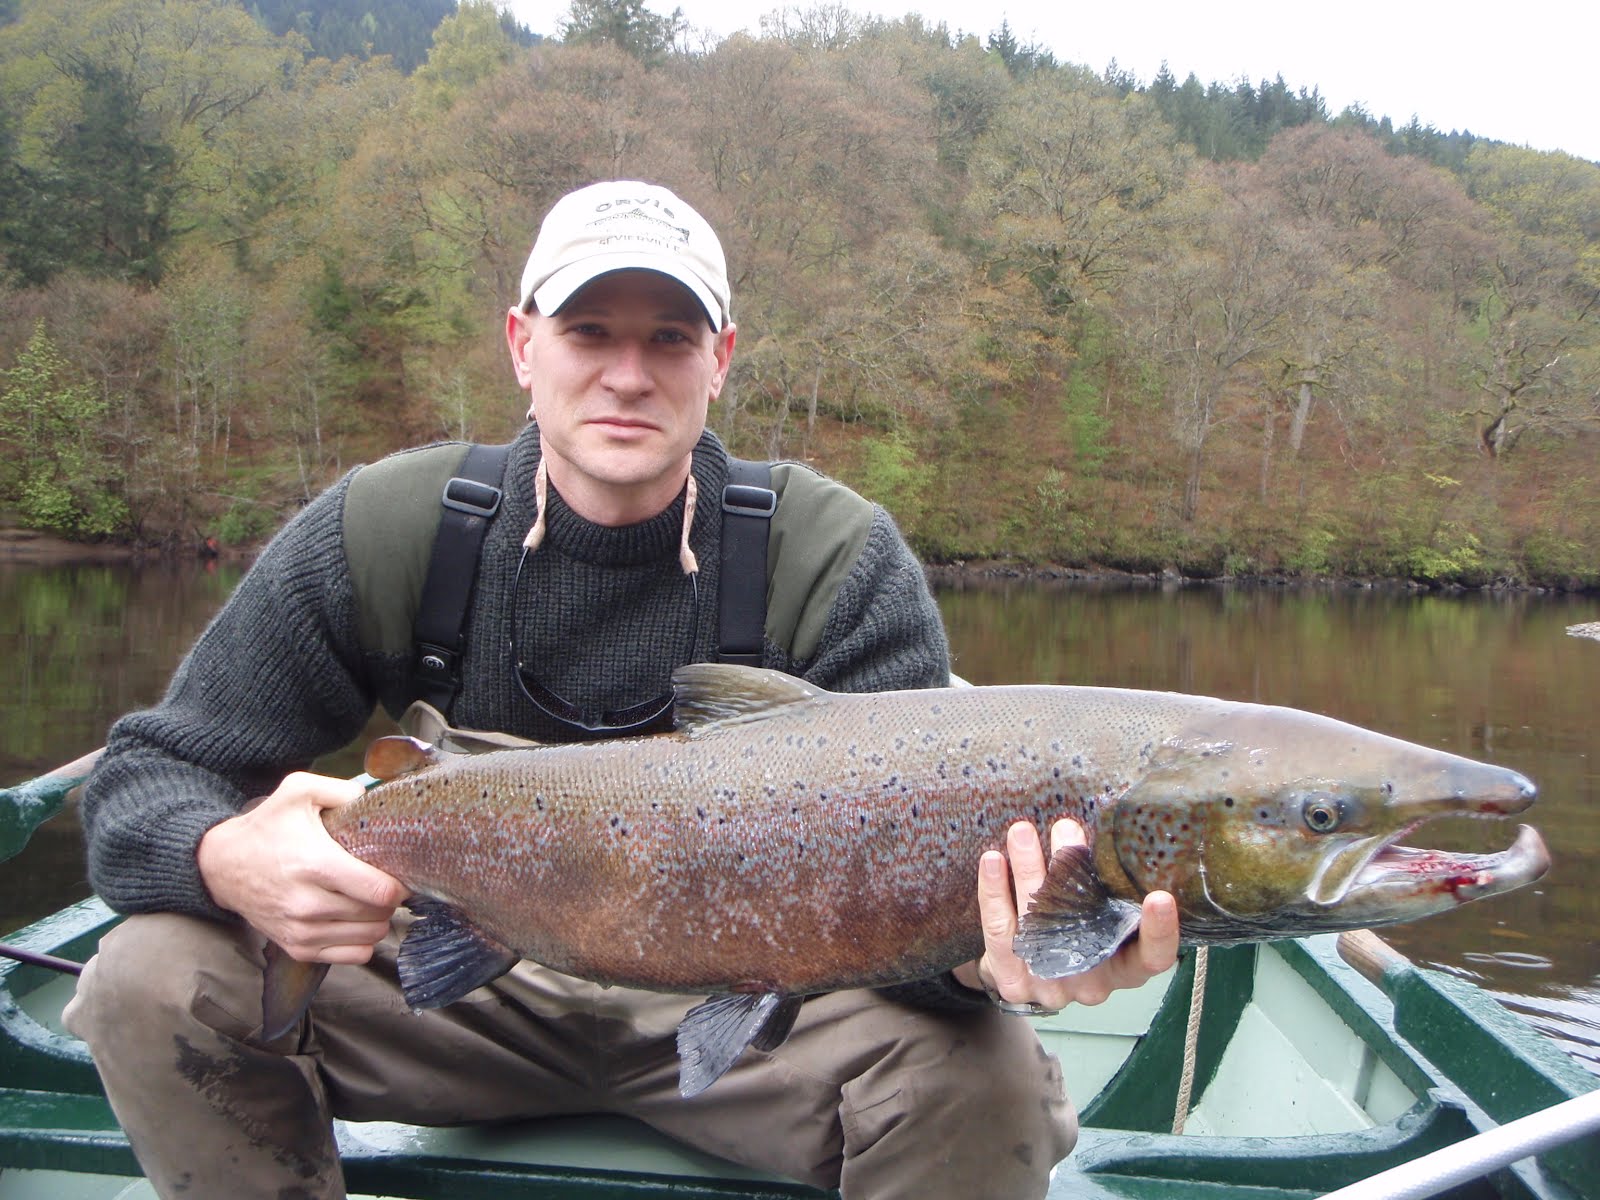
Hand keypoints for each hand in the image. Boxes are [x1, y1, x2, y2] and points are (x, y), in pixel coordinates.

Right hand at [196, 771, 405, 964]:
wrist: (222, 867)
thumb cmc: (266, 829)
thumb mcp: (297, 792)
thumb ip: (340, 789)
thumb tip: (372, 798)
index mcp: (315, 864)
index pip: (378, 891)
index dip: (399, 883)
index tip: (401, 873)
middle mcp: (308, 904)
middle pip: (378, 914)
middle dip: (390, 899)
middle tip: (385, 883)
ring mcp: (302, 930)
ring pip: (370, 937)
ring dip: (378, 919)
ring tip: (370, 900)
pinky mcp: (298, 948)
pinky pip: (353, 956)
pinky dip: (363, 941)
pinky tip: (356, 920)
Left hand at [953, 819, 1178, 1008]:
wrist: (1024, 977)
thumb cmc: (1075, 936)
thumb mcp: (1102, 919)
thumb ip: (1110, 892)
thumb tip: (1113, 831)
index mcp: (1125, 967)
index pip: (1153, 957)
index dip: (1161, 931)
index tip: (1161, 895)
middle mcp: (1092, 982)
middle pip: (1086, 927)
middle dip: (1073, 870)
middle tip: (1066, 828)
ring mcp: (1051, 985)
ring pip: (1039, 922)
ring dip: (1029, 869)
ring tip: (1022, 831)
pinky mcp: (1011, 979)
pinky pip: (1001, 930)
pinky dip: (994, 891)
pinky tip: (992, 859)